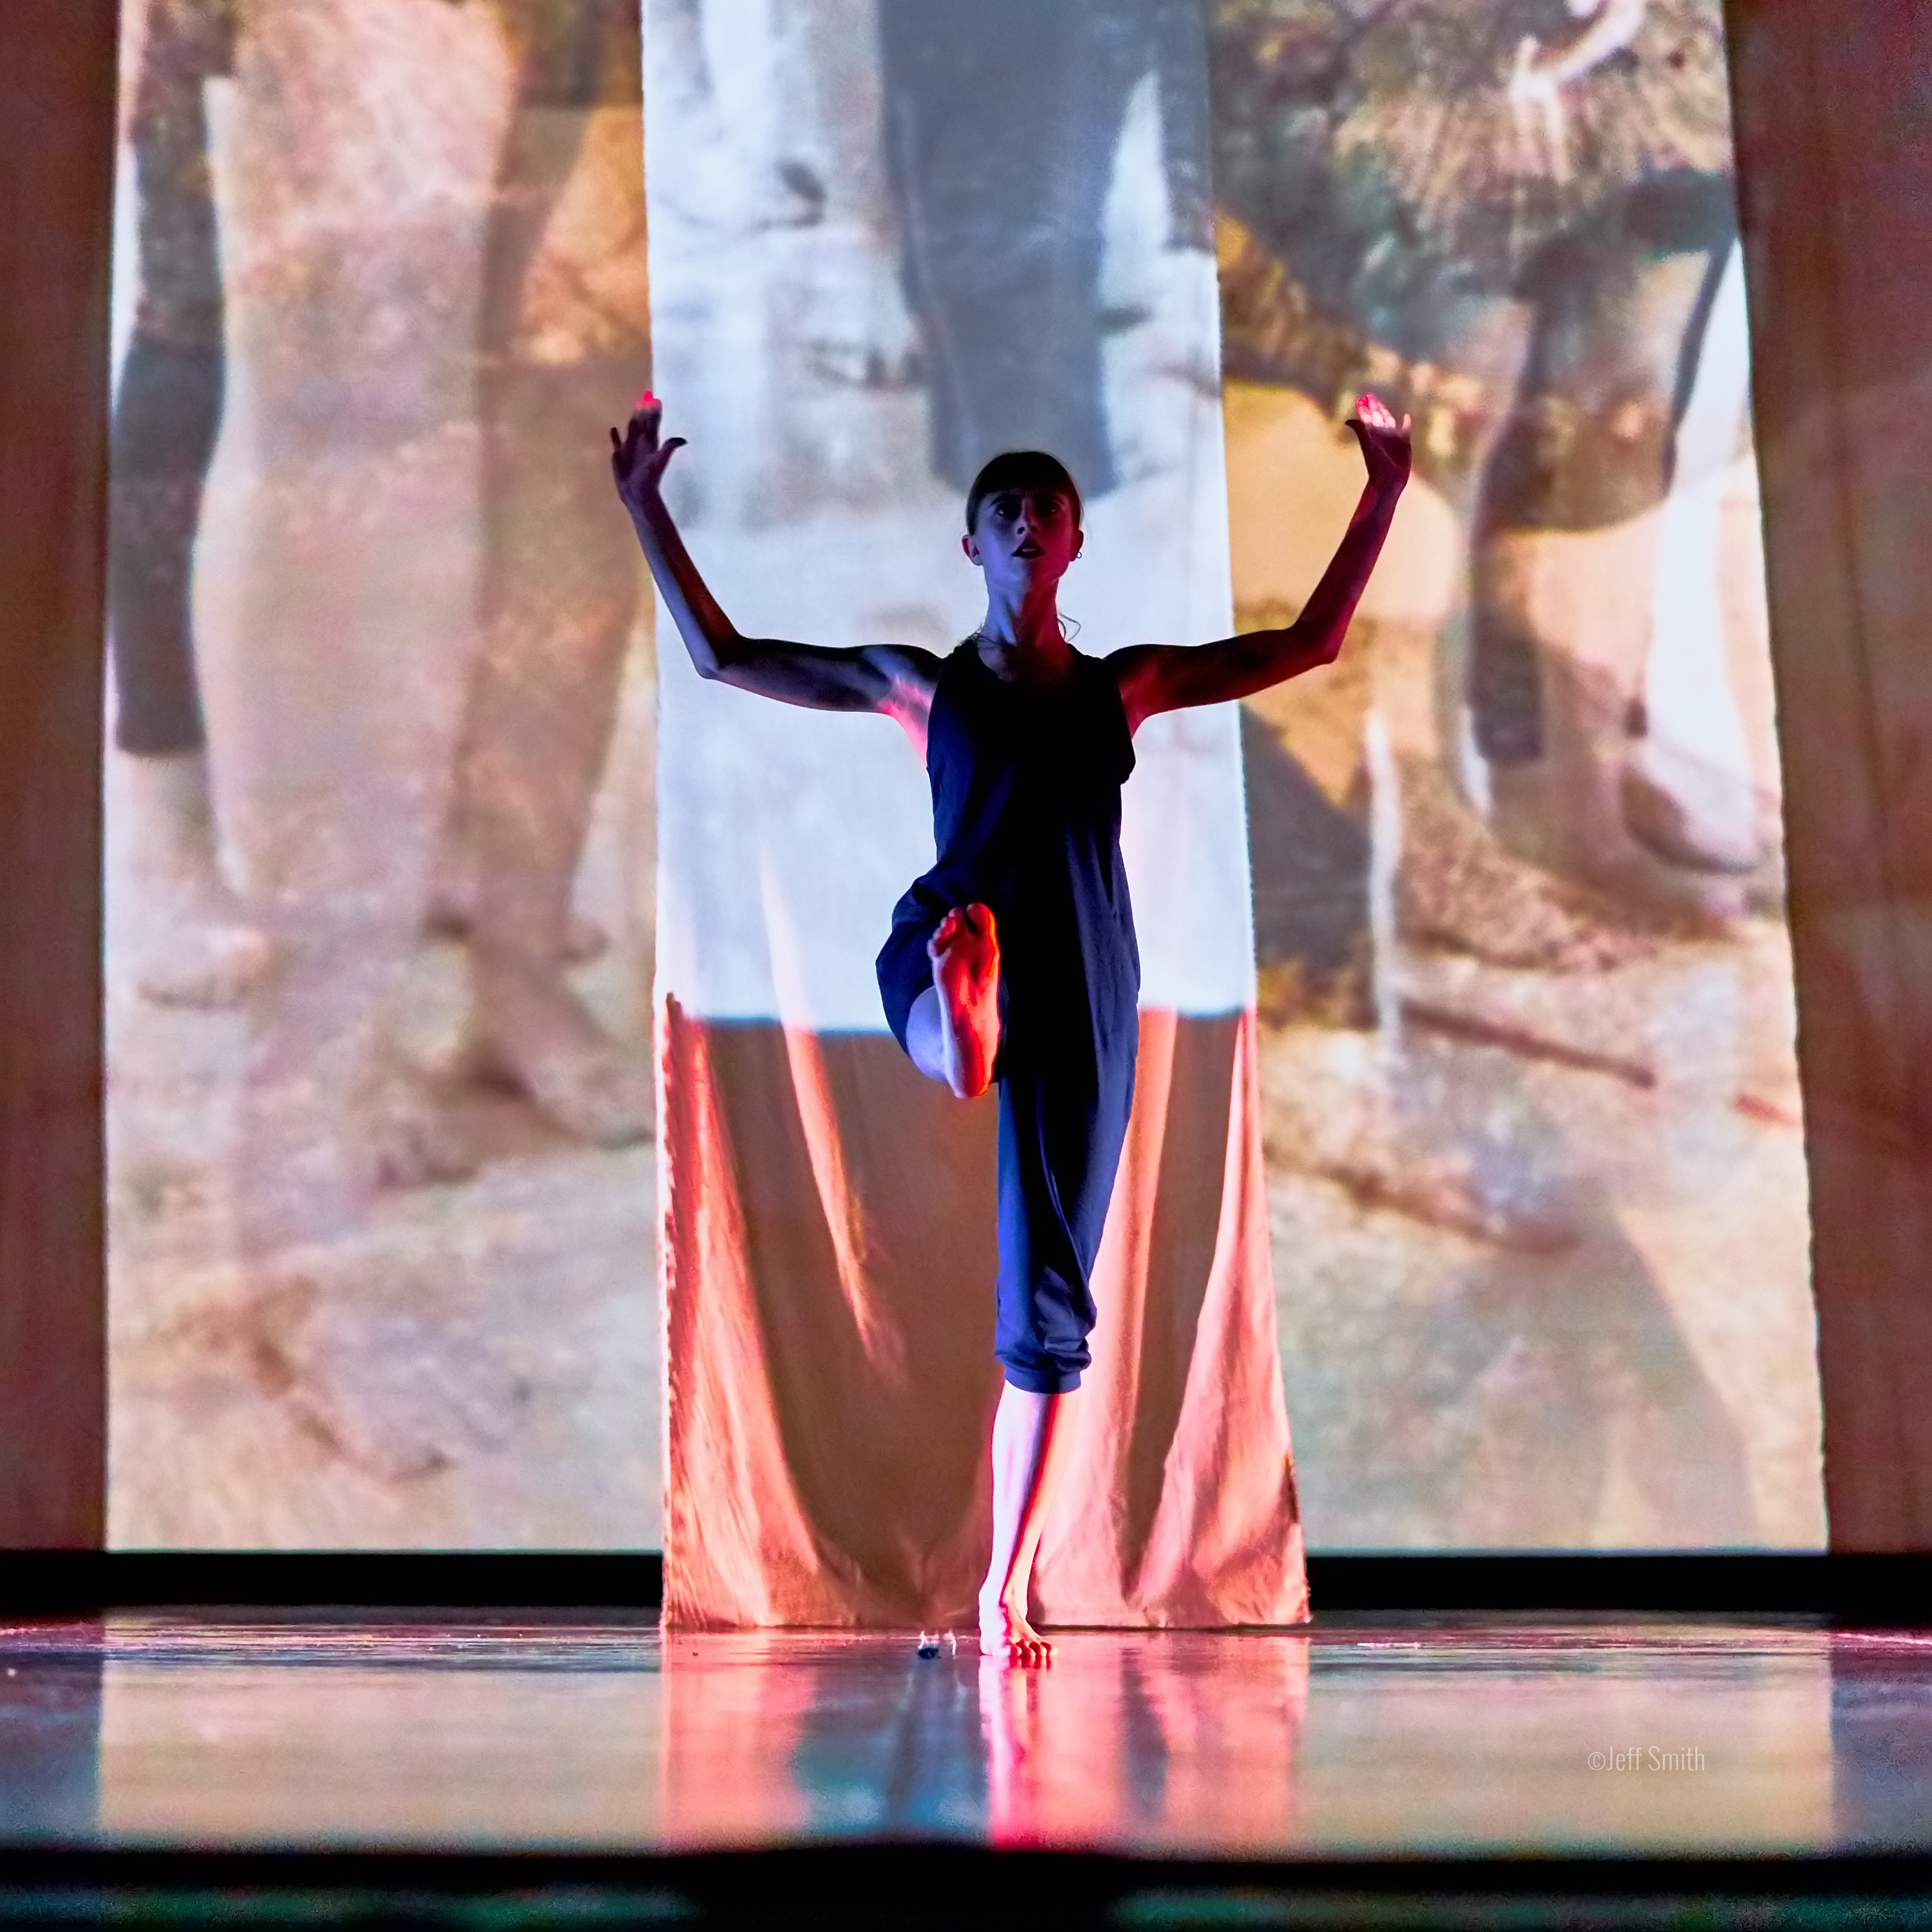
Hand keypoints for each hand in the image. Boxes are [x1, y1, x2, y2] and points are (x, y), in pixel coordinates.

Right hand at [609, 393, 685, 513]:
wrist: (638, 492)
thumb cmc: (649, 477)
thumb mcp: (660, 461)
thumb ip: (669, 448)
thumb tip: (683, 440)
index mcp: (651, 442)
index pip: (653, 423)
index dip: (654, 412)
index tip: (656, 399)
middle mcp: (640, 443)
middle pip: (642, 422)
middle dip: (644, 410)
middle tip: (646, 396)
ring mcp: (629, 448)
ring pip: (631, 429)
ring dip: (633, 418)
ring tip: (635, 407)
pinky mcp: (620, 456)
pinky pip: (617, 442)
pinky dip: (615, 436)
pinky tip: (613, 429)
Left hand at [1347, 393, 1411, 499]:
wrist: (1389, 480)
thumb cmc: (1377, 463)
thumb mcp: (1368, 445)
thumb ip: (1361, 430)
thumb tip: (1348, 420)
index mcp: (1372, 433)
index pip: (1368, 417)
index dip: (1364, 407)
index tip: (1361, 398)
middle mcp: (1382, 434)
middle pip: (1378, 416)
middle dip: (1374, 406)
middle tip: (1370, 396)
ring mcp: (1393, 438)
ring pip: (1390, 421)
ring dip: (1386, 412)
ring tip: (1382, 405)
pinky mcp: (1404, 443)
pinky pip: (1405, 430)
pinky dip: (1405, 423)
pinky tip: (1406, 417)